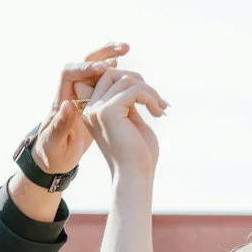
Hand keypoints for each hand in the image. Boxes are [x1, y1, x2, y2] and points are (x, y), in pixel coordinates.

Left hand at [29, 43, 148, 179]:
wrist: (54, 156)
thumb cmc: (52, 152)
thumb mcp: (54, 143)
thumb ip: (61, 125)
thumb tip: (68, 104)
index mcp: (60, 98)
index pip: (70, 73)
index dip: (86, 68)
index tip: (104, 69)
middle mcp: (71, 90)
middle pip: (84, 62)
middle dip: (102, 52)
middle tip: (123, 48)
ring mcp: (83, 93)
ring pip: (97, 67)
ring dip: (111, 55)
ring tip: (127, 48)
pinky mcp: (93, 98)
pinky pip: (105, 79)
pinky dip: (117, 71)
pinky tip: (130, 69)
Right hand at [81, 63, 168, 180]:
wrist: (135, 177)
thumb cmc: (138, 155)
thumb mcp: (131, 121)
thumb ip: (127, 101)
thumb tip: (133, 78)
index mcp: (94, 112)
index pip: (108, 79)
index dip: (130, 80)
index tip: (151, 96)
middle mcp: (90, 109)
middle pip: (112, 74)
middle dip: (139, 81)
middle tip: (157, 100)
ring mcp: (97, 110)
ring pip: (126, 80)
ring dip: (149, 91)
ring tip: (160, 108)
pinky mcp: (107, 112)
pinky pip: (133, 90)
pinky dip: (150, 98)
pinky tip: (158, 113)